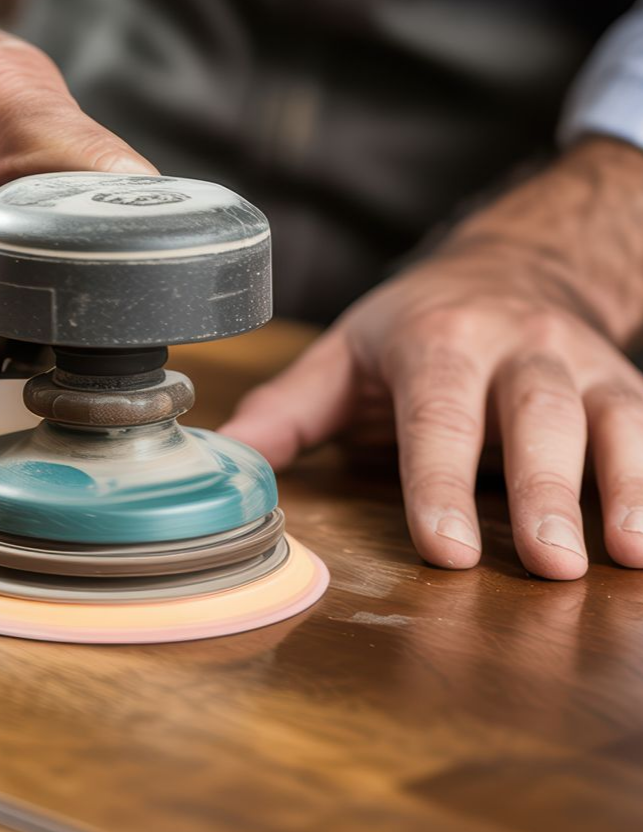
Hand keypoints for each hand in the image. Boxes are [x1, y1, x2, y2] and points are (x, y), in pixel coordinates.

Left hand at [221, 139, 642, 578]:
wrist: (511, 268)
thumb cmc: (415, 326)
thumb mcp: (343, 356)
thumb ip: (288, 411)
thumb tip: (229, 461)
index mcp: (437, 341)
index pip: (438, 413)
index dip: (439, 481)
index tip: (445, 548)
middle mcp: (518, 346)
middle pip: (536, 415)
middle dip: (544, 489)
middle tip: (549, 564)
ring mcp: (581, 364)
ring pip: (614, 418)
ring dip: (628, 485)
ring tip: (629, 553)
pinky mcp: (626, 383)